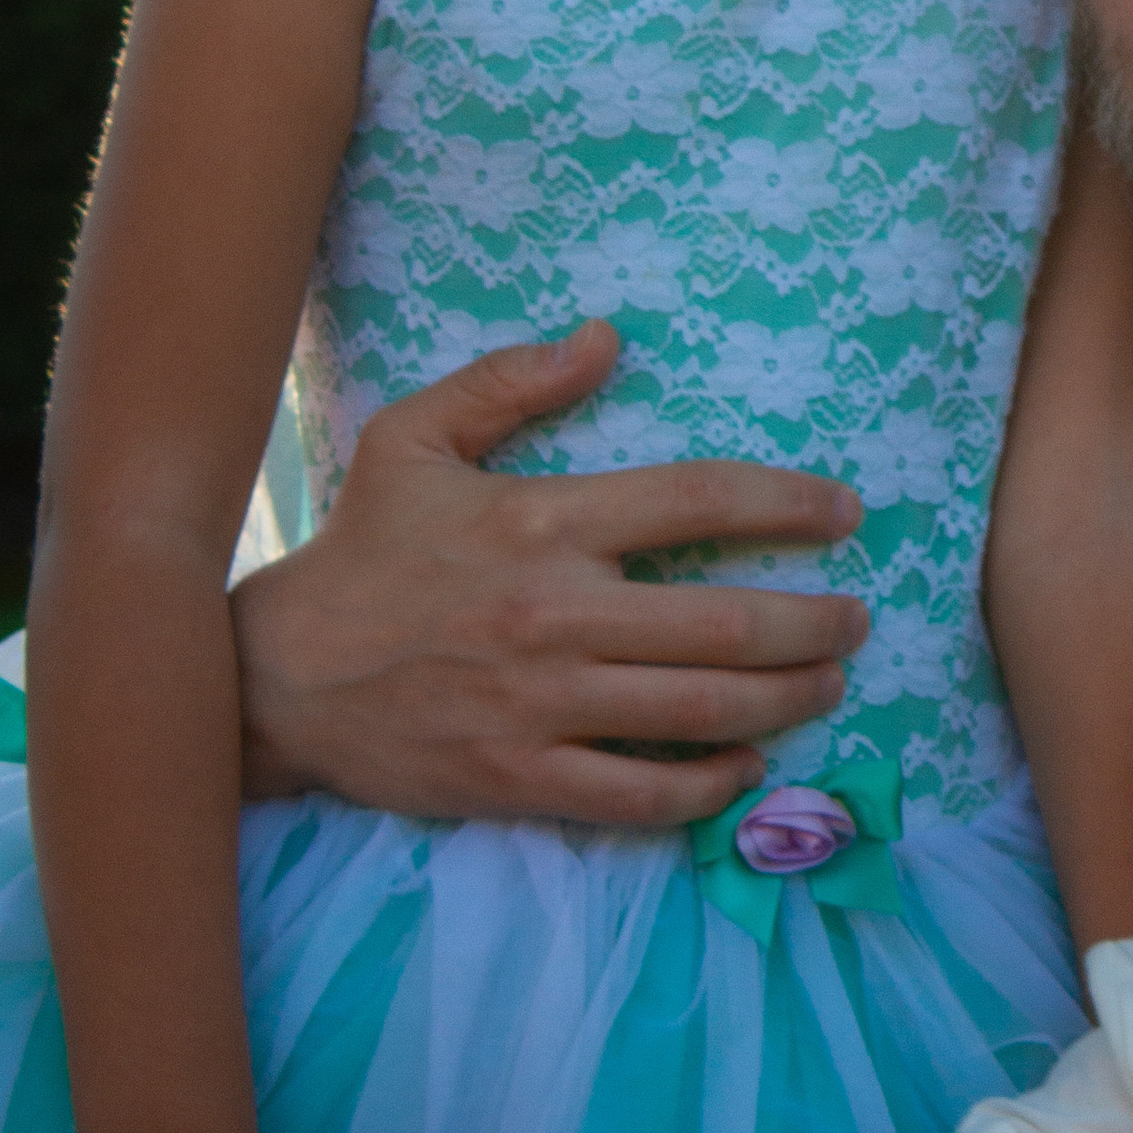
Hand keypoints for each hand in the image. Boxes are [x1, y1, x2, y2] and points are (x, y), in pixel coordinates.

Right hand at [230, 321, 867, 823]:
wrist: (276, 677)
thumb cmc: (360, 553)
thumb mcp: (413, 439)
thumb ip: (510, 383)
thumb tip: (606, 337)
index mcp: (543, 523)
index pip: (698, 499)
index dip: (789, 503)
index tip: (844, 512)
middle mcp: (555, 615)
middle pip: (727, 623)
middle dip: (815, 623)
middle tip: (856, 619)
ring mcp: (541, 706)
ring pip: (702, 710)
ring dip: (788, 699)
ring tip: (828, 683)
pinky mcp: (520, 779)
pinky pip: (643, 794)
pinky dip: (710, 783)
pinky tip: (745, 763)